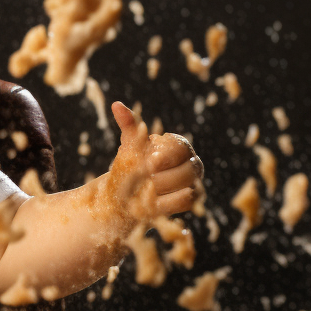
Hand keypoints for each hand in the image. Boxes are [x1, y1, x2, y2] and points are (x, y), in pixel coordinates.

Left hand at [108, 101, 203, 218]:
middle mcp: (192, 162)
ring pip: (189, 188)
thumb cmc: (131, 165)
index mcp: (179, 145)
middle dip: (161, 179)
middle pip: (188, 171)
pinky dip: (166, 204)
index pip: (180, 148)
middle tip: (143, 181)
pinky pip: (186, 203)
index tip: (148, 164)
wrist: (126, 193)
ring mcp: (194, 182)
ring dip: (162, 192)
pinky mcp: (192, 200)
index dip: (165, 157)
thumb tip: (116, 105)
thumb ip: (129, 126)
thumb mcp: (129, 146)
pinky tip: (150, 204)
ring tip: (144, 192)